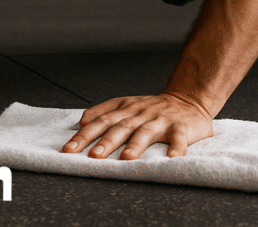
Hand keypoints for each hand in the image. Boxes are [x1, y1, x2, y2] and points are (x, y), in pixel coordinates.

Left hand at [61, 93, 213, 159]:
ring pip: (146, 132)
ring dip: (136, 145)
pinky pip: (179, 138)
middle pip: (121, 127)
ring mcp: (161, 120)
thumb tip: (82, 121)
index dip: (84, 135)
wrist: (188, 99)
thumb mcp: (127, 103)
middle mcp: (141, 113)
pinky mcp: (181, 127)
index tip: (69, 149)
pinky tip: (172, 159)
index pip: (101, 120)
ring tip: (127, 158)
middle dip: (106, 141)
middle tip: (93, 156)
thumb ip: (104, 111)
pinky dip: (176, 148)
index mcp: (126, 108)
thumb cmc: (153, 108)